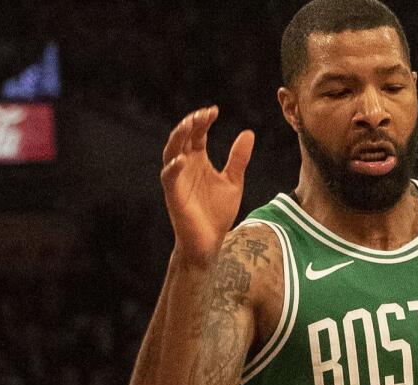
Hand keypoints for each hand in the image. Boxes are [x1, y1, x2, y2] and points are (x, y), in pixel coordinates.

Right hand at [160, 106, 254, 265]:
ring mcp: (177, 179)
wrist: (210, 241)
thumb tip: (248, 132)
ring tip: (189, 125)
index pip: (197, 134)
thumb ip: (238, 158)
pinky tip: (182, 158)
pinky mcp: (173, 194)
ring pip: (171, 152)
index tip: (214, 110)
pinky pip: (169, 177)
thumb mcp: (233, 181)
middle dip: (191, 124)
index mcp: (198, 160)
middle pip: (183, 138)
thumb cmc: (218, 212)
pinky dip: (174, 167)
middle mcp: (185, 166)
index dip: (203, 121)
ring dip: (179, 138)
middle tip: (203, 113)